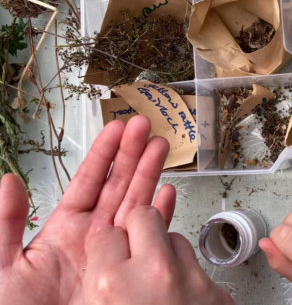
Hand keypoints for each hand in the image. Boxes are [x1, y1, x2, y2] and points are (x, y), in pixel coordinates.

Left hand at [0, 116, 176, 304]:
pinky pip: (150, 235)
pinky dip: (162, 214)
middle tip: (145, 127)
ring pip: (137, 202)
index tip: (117, 128)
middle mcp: (93, 234)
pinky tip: (168, 194)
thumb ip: (6, 222)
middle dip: (133, 154)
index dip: (104, 153)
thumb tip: (8, 181)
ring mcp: (114, 250)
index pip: (89, 180)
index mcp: (64, 227)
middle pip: (118, 184)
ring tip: (161, 147)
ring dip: (150, 174)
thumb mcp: (1, 264)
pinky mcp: (129, 269)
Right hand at [83, 205, 233, 304]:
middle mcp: (153, 273)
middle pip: (143, 216)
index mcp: (111, 283)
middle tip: (136, 253)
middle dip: (138, 229)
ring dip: (165, 251)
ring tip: (156, 281)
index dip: (108, 247)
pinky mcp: (216, 289)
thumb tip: (103, 256)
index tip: (111, 258)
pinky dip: (186, 274)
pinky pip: (196, 264)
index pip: (105, 235)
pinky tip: (177, 294)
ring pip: (174, 237)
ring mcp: (190, 279)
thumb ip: (97, 280)